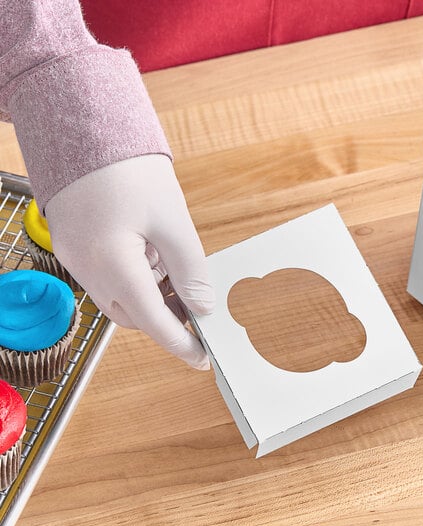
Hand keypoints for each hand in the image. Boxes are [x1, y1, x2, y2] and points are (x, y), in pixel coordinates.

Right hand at [44, 154, 214, 368]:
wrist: (82, 123)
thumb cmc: (129, 167)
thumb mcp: (173, 221)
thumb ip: (190, 270)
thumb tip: (203, 306)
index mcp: (112, 264)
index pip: (153, 322)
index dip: (180, 343)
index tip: (201, 357)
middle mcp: (86, 268)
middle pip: (132, 315)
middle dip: (165, 319)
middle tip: (195, 309)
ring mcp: (73, 256)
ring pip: (117, 298)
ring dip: (149, 297)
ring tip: (175, 274)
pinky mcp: (71, 244)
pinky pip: (105, 277)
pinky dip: (132, 278)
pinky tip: (150, 255)